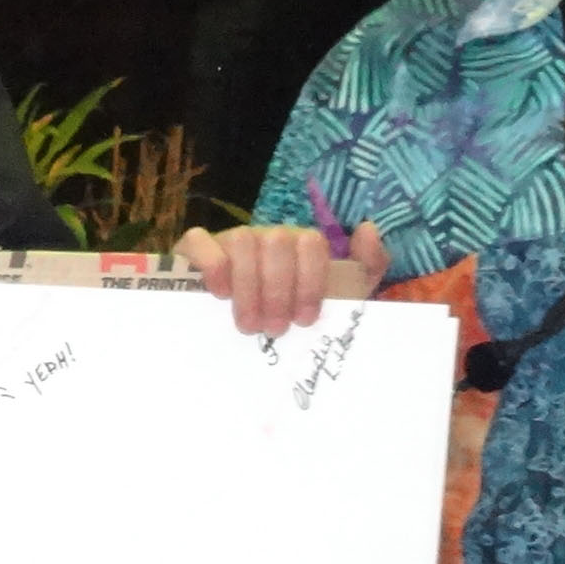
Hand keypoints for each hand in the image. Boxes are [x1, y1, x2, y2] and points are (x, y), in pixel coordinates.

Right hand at [175, 218, 388, 334]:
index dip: (310, 282)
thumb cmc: (287, 317)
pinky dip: (212, 265)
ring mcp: (232, 239)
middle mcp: (268, 237)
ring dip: (248, 288)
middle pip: (279, 242)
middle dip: (279, 291)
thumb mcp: (337, 297)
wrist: (230, 334)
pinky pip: (201, 241)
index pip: (312, 243)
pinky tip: (218, 294)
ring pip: (244, 242)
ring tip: (248, 325)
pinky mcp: (197, 247)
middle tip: (274, 329)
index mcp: (300, 246)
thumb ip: (366, 266)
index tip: (304, 320)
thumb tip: (367, 228)